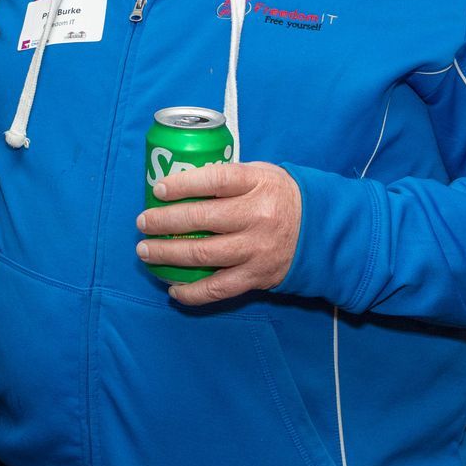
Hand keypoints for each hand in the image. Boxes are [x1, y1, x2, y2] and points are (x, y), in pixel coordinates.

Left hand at [135, 160, 301, 305]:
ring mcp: (257, 249)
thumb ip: (227, 175)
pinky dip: (192, 292)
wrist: (322, 232)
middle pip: (202, 219)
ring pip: (204, 254)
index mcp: (258, 184)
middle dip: (164, 222)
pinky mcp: (258, 276)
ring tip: (145, 252)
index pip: (215, 180)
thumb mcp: (261, 173)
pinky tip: (172, 288)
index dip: (183, 185)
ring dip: (168, 254)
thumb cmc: (281, 197)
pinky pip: (219, 288)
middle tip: (142, 223)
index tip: (158, 189)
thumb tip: (179, 179)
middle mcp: (258, 217)